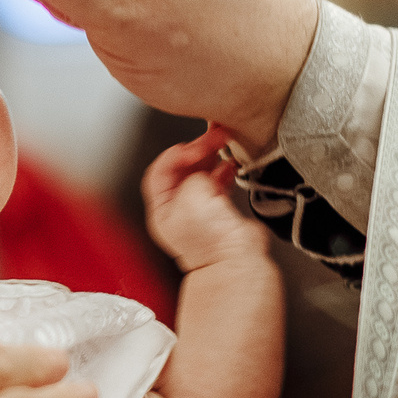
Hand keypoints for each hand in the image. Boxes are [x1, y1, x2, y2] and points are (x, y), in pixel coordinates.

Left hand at [141, 126, 266, 272]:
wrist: (238, 260)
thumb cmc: (210, 242)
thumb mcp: (191, 196)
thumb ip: (194, 175)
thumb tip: (204, 169)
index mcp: (162, 208)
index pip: (160, 171)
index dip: (175, 154)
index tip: (193, 147)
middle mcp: (179, 208)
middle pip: (181, 169)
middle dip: (196, 150)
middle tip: (212, 138)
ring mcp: (200, 209)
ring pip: (201, 173)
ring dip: (211, 157)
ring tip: (222, 145)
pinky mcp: (220, 210)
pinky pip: (218, 182)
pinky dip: (224, 170)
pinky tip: (230, 165)